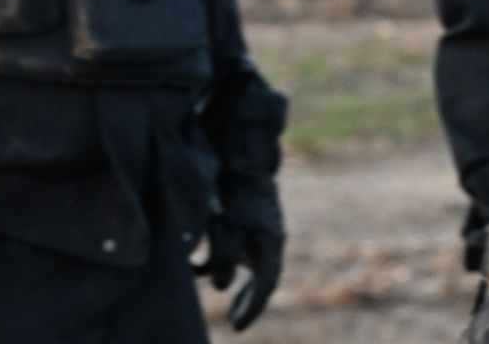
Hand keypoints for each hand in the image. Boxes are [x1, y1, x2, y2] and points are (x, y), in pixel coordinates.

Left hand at [195, 174, 284, 330]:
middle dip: (251, 303)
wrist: (242, 161)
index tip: (237, 326)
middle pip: (265, 281)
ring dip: (245, 291)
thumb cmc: (234, 193)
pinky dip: (234, 271)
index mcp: (270, 242)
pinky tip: (217, 277)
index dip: (252, 307)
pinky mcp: (255, 229)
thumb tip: (219, 287)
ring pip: (258, 271)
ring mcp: (265, 235)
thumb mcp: (228, 225)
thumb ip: (225, 255)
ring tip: (233, 310)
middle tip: (236, 322)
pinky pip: (249, 258)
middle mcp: (272, 241)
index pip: (265, 284)